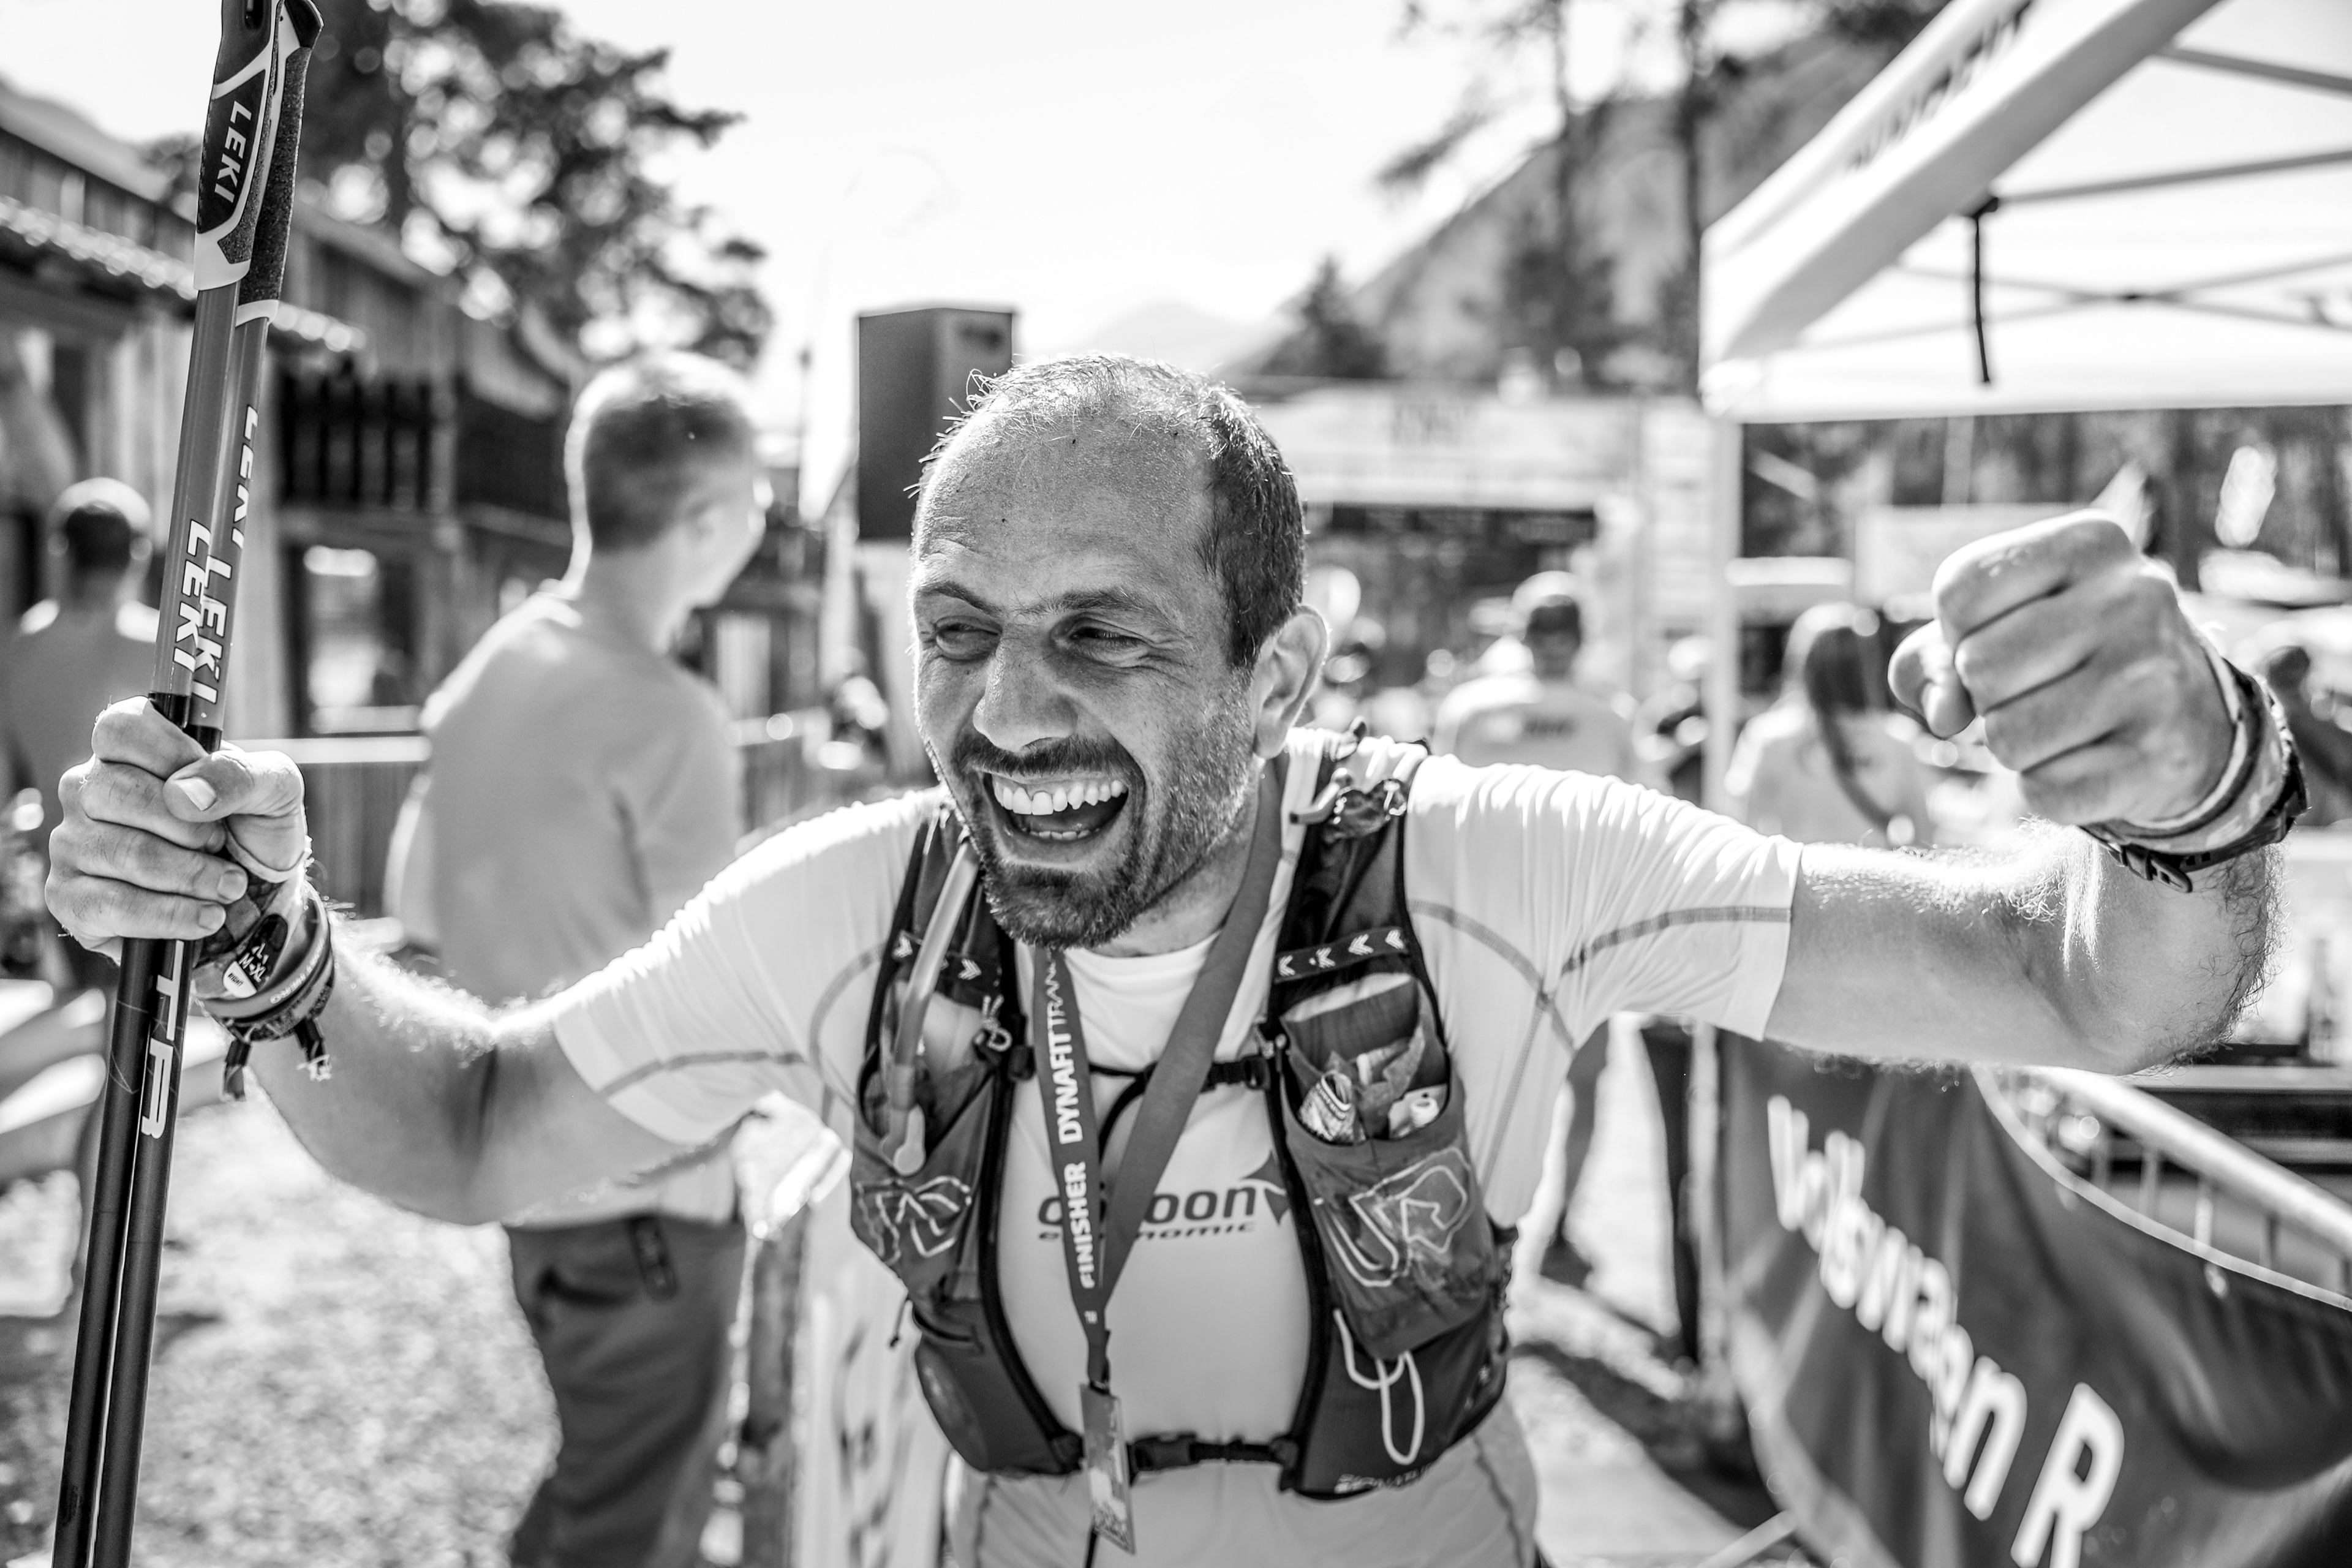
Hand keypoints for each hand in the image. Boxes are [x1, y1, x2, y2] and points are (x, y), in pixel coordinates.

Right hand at [49, 699, 308, 955]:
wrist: (254, 896)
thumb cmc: (253, 828)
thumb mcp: (274, 789)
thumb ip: (239, 775)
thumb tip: (184, 793)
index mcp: (129, 750)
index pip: (119, 728)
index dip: (168, 753)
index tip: (209, 786)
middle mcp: (87, 790)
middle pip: (117, 792)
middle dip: (189, 828)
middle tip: (221, 844)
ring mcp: (72, 843)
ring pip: (121, 853)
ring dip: (190, 875)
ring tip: (228, 886)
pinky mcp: (71, 898)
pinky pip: (110, 906)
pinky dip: (170, 915)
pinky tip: (205, 917)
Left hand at [1890, 512, 2230, 826]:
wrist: (2192, 722)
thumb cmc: (2072, 659)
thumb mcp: (2003, 626)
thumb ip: (1934, 657)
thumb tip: (1941, 714)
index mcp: (2093, 543)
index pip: (1959, 589)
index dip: (1955, 632)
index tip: (2001, 638)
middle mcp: (2136, 597)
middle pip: (1978, 666)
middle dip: (1986, 694)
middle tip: (2042, 689)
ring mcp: (2155, 677)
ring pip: (2005, 736)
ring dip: (2015, 745)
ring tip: (2066, 724)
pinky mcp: (2161, 756)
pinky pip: (2043, 792)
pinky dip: (2047, 789)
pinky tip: (2091, 762)